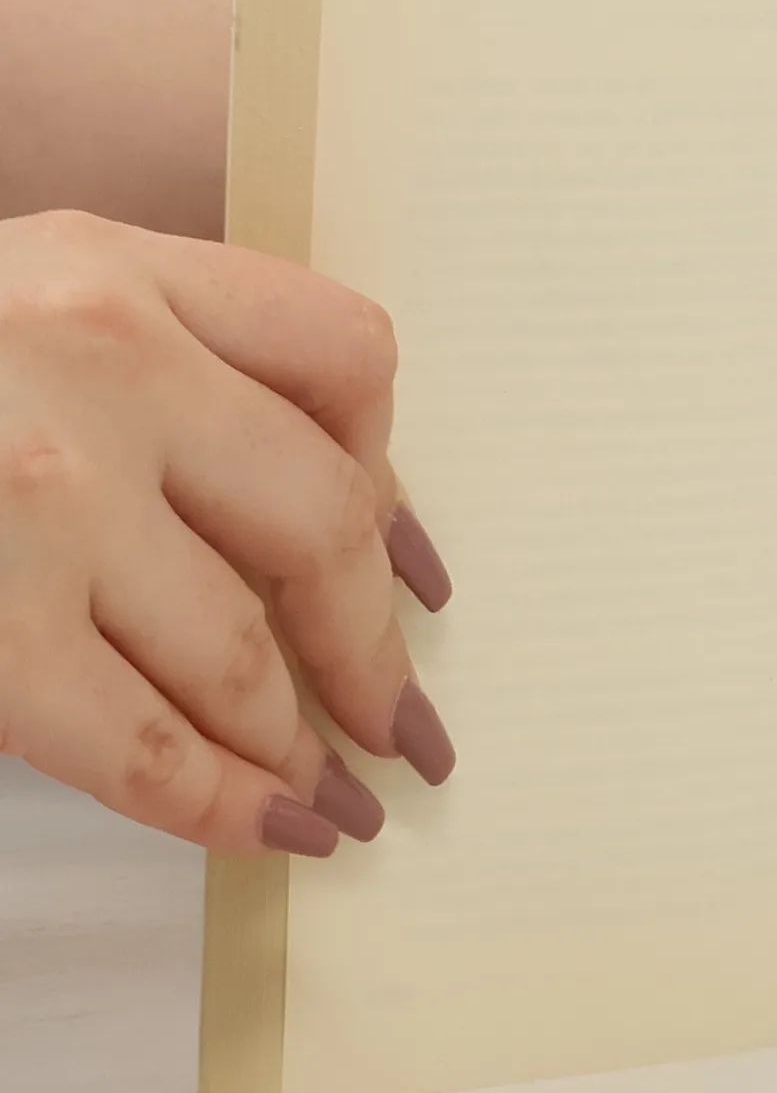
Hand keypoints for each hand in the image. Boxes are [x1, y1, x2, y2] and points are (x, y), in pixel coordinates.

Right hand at [0, 211, 453, 852]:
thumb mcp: (9, 305)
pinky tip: (268, 828)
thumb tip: (319, 517)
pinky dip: (221, 801)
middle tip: (406, 721)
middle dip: (374, 641)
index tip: (420, 563)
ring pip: (242, 643)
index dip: (400, 474)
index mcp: (107, 264)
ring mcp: (36, 494)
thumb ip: (143, 371)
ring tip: (341, 791)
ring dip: (308, 737)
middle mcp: (94, 357)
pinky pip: (140, 741)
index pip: (343, 351)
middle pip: (323, 514)